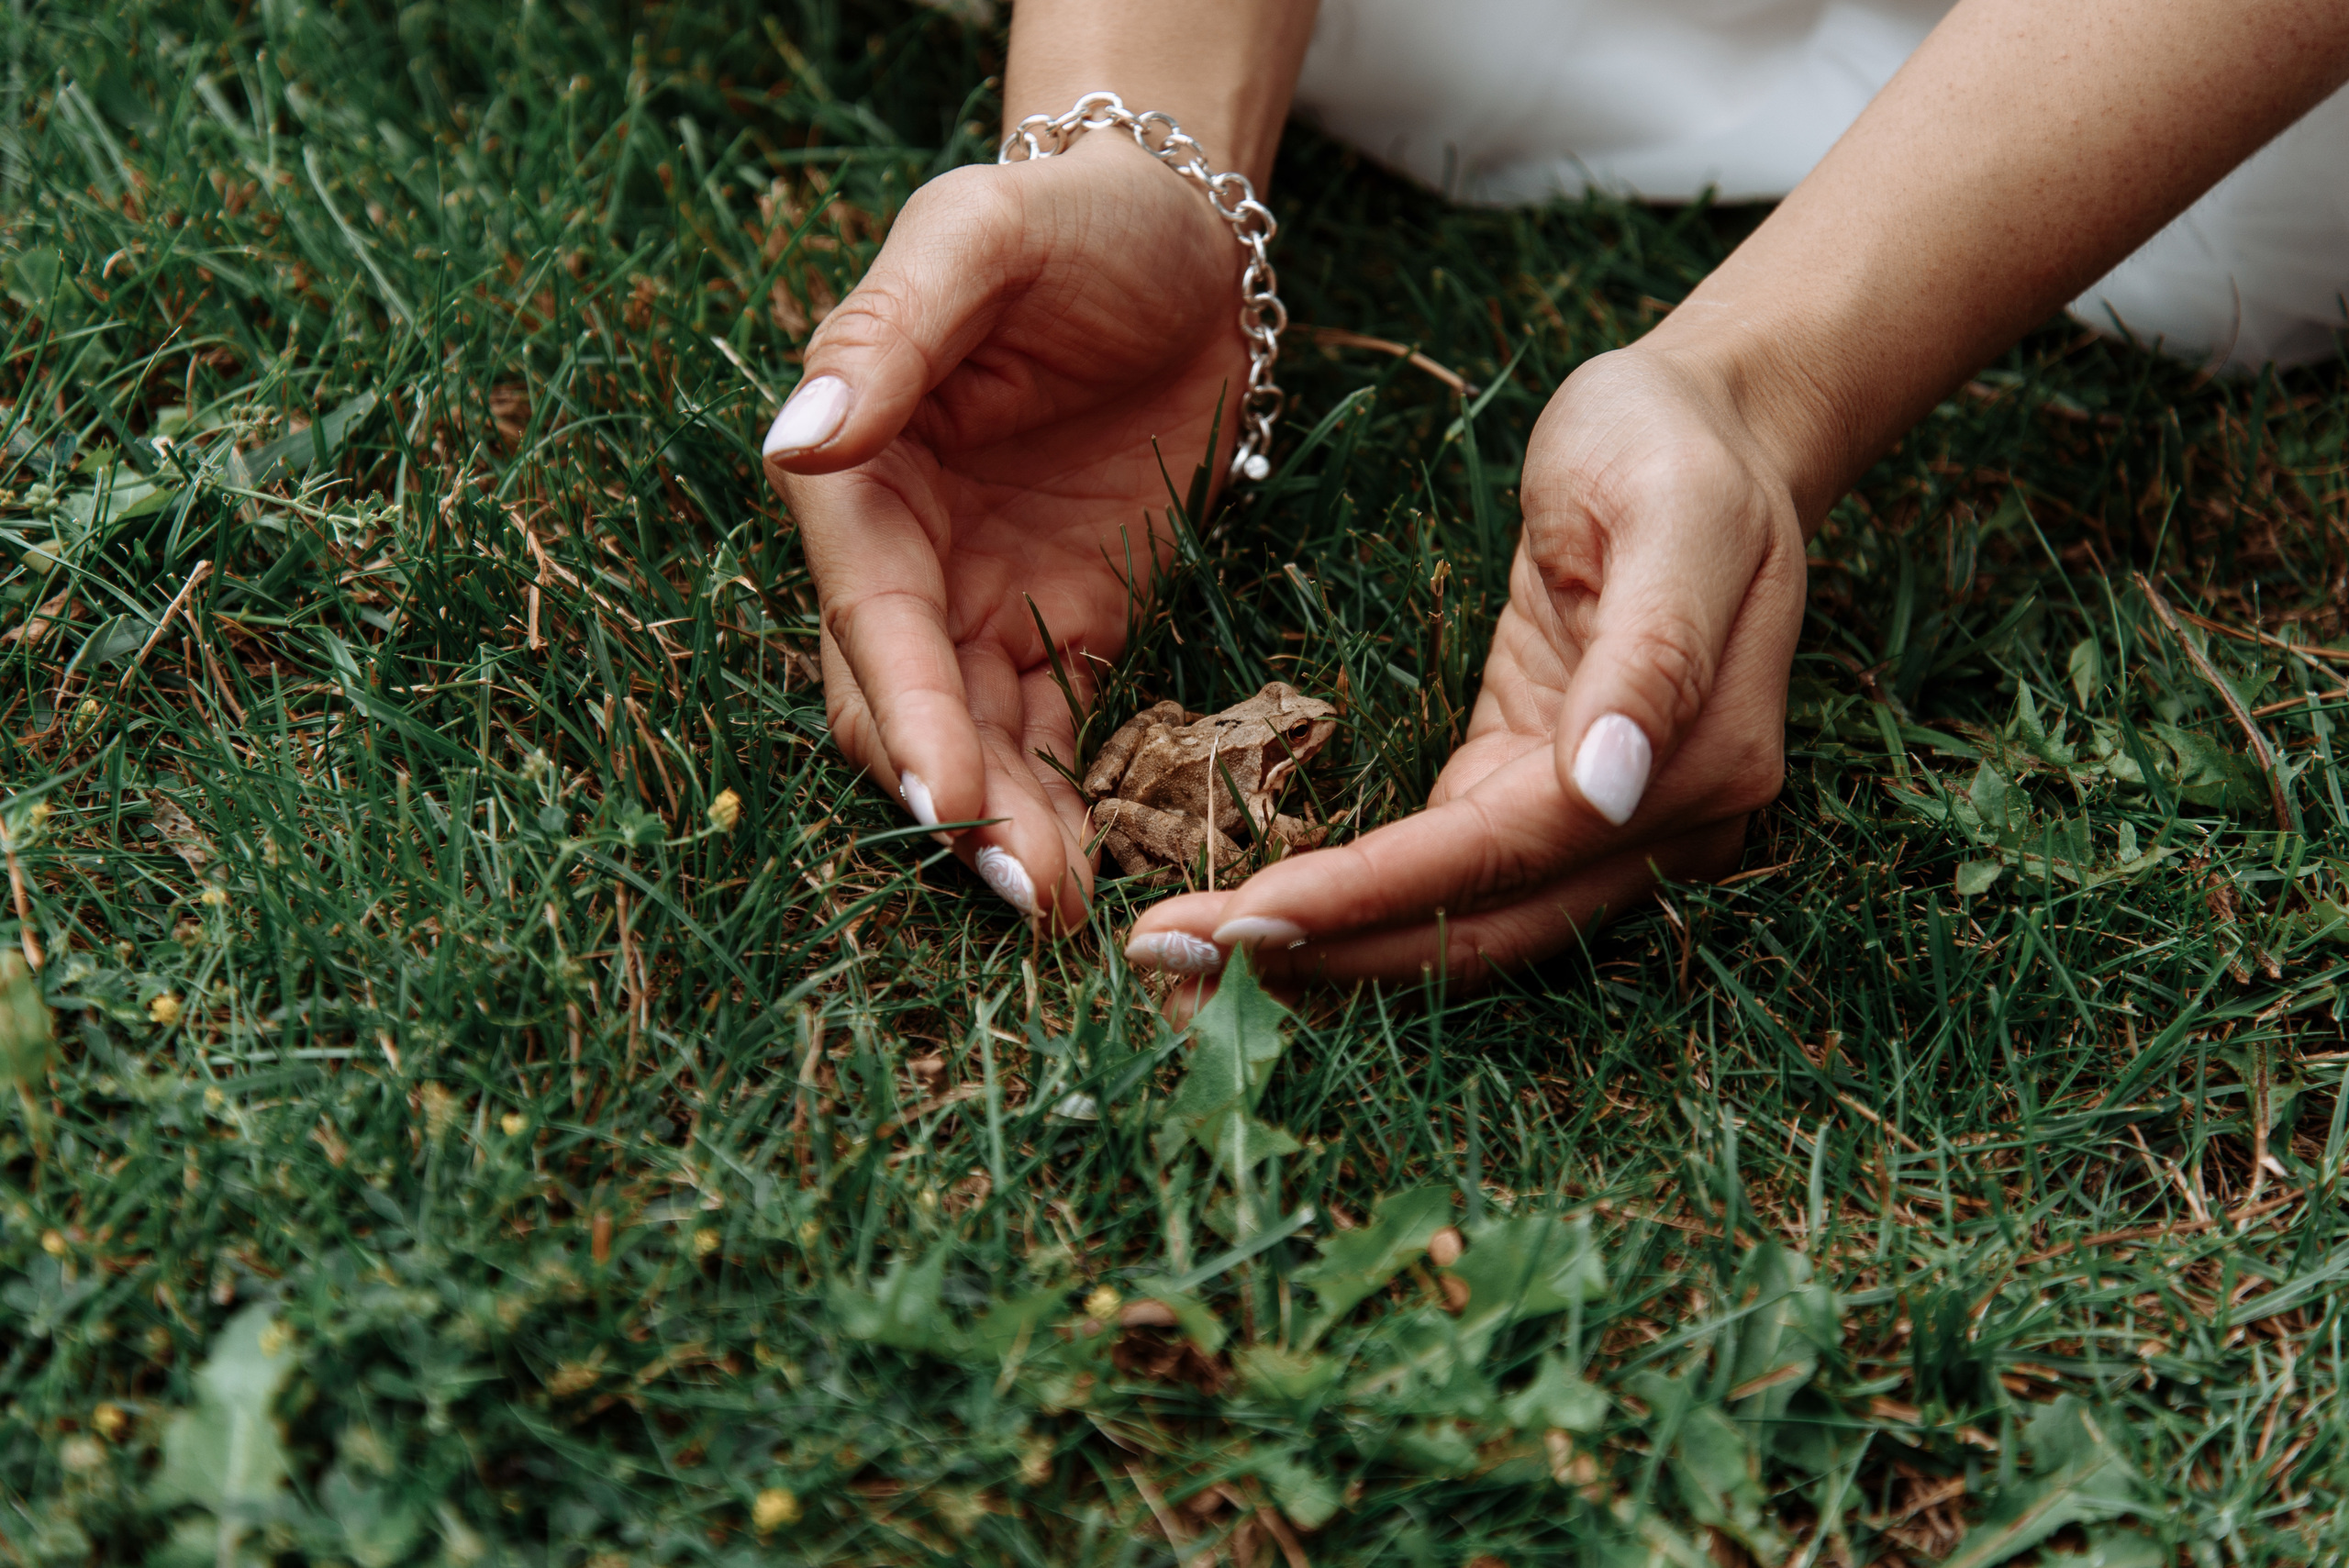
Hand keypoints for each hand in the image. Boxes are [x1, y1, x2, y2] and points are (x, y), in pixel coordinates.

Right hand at [764, 136, 1249, 929]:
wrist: (1176, 236)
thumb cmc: (1066, 219)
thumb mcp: (976, 237)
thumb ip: (891, 335)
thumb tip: (797, 443)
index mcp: (859, 478)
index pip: (870, 620)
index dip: (908, 714)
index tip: (944, 799)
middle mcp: (907, 559)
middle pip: (906, 708)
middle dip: (955, 804)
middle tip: (1024, 891)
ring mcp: (987, 602)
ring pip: (978, 744)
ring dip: (1008, 828)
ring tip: (1060, 907)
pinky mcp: (1069, 627)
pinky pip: (1057, 735)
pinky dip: (1068, 801)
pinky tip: (1095, 865)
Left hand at [1124, 346, 1807, 986]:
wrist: (1709, 429)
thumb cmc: (1676, 447)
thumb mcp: (1672, 517)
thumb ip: (1652, 656)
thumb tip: (1606, 787)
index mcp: (1697, 764)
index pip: (1504, 857)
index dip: (1373, 898)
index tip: (1247, 922)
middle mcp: (1658, 825)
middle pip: (1476, 927)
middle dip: (1323, 954)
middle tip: (1169, 963)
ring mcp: (1601, 825)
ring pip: (1455, 924)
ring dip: (1325, 952)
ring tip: (1185, 962)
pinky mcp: (1535, 796)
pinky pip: (1441, 876)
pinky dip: (1351, 905)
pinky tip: (1257, 915)